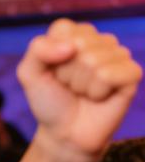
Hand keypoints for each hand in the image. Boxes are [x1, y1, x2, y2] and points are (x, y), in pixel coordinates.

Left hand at [17, 20, 141, 160]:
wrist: (66, 133)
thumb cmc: (50, 101)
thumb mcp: (29, 73)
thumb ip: (38, 49)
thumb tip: (71, 46)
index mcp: (74, 35)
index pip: (63, 29)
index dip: (50, 56)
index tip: (53, 71)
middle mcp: (98, 41)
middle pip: (78, 44)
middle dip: (66, 71)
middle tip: (69, 85)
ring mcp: (118, 56)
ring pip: (93, 61)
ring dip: (81, 84)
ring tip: (82, 92)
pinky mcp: (131, 74)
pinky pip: (109, 75)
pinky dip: (97, 91)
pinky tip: (98, 97)